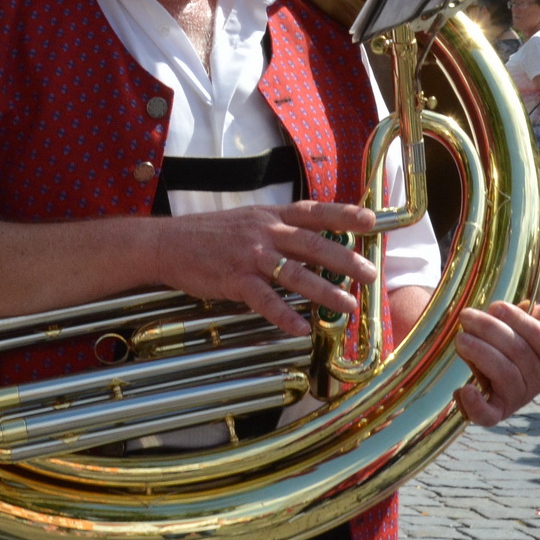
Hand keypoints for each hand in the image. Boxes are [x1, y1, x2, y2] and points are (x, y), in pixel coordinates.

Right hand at [152, 201, 376, 336]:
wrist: (168, 244)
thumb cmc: (210, 235)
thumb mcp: (248, 220)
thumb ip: (278, 229)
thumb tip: (311, 242)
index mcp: (270, 215)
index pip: (313, 211)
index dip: (343, 214)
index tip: (371, 220)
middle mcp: (264, 231)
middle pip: (312, 243)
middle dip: (345, 259)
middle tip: (370, 273)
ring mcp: (250, 255)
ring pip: (295, 273)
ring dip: (325, 291)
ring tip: (348, 305)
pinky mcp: (234, 279)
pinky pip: (265, 300)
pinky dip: (285, 315)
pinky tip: (302, 328)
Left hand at [455, 295, 539, 426]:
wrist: (482, 364)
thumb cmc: (509, 339)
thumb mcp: (529, 323)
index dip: (519, 320)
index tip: (496, 307)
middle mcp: (538, 381)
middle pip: (519, 353)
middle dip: (491, 331)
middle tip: (466, 317)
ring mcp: (517, 399)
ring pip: (504, 375)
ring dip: (480, 354)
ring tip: (460, 339)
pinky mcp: (495, 415)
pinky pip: (488, 415)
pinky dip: (475, 404)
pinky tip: (464, 389)